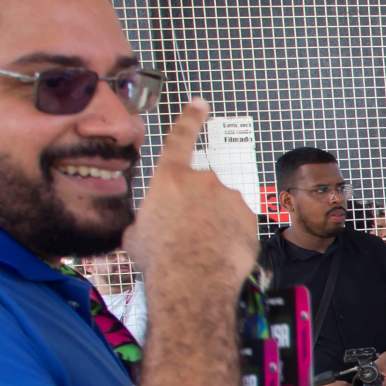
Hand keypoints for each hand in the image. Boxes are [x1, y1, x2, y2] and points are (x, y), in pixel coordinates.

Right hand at [125, 101, 255, 306]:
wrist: (192, 281)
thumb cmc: (160, 260)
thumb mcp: (136, 233)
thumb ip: (147, 217)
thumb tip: (148, 224)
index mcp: (170, 179)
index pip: (180, 138)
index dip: (190, 119)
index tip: (200, 104)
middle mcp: (203, 181)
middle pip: (201, 189)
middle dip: (196, 208)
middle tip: (186, 234)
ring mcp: (229, 197)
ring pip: (222, 207)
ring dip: (215, 222)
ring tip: (202, 248)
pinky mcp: (249, 216)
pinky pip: (239, 223)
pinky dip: (232, 234)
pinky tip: (220, 252)